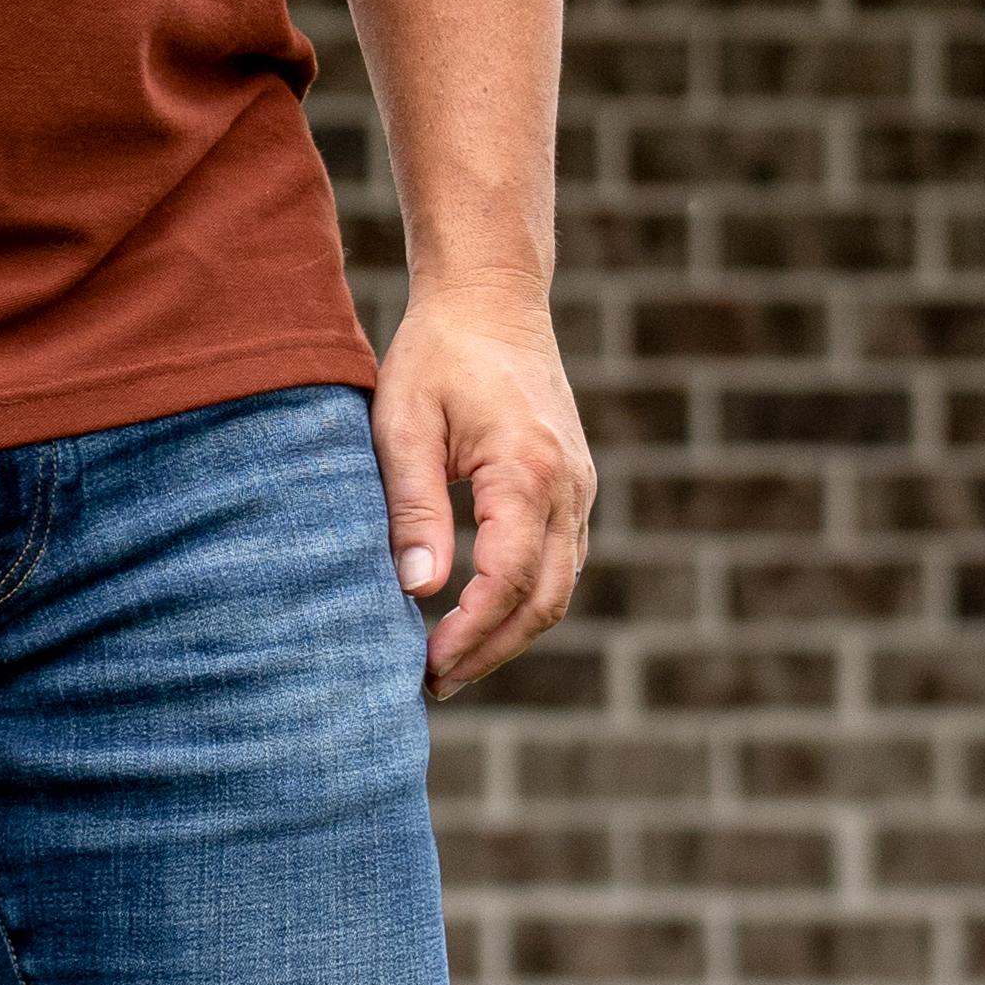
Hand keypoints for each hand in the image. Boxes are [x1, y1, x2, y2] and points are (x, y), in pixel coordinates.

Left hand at [374, 282, 597, 699]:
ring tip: (451, 662)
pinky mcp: (575, 486)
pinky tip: (480, 614)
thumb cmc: (437, 355)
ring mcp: (580, 487)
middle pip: (545, 599)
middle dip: (492, 650)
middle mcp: (569, 485)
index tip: (425, 668)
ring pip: (560, 587)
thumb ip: (414, 507)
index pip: (508, 580)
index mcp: (528, 470)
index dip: (469, 634)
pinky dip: (526, 599)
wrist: (492, 300)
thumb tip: (417, 590)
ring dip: (511, 632)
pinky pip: (561, 561)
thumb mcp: (404, 424)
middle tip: (435, 684)